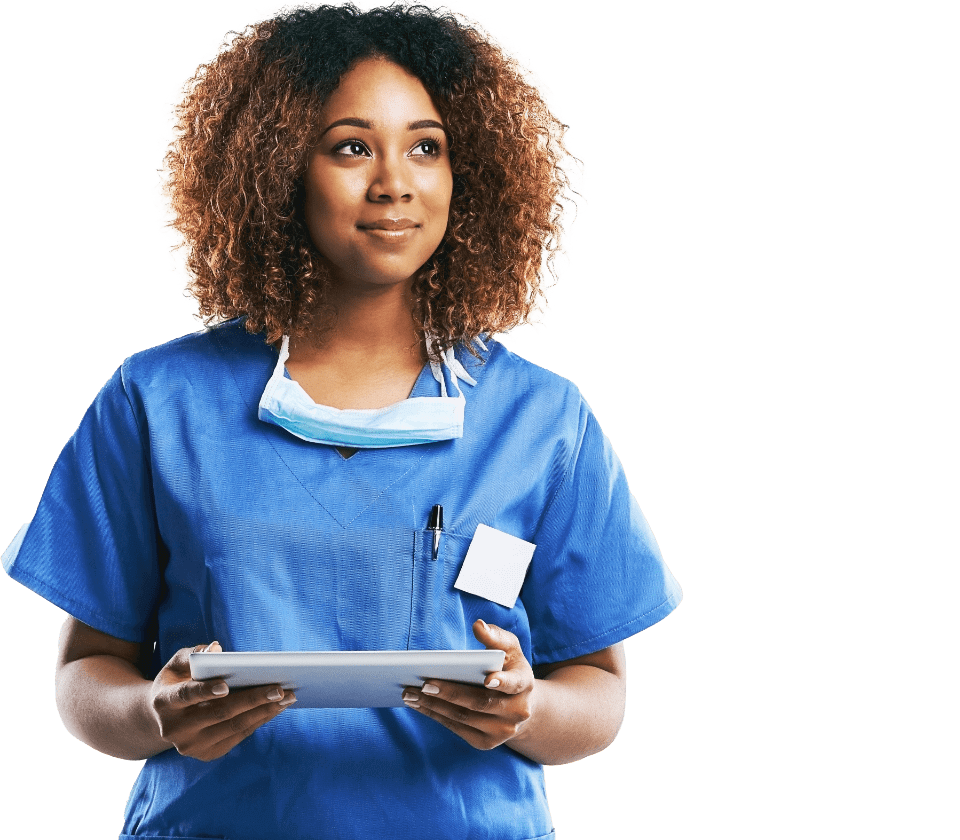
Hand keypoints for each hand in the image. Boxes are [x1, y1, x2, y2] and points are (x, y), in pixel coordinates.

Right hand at [150, 642, 296, 761]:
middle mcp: (175, 729)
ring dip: (264, 711)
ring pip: (233, 727)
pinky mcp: (207, 754)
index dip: (205, 691)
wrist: (163, 718)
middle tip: (280, 688)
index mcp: (164, 702)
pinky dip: (260, 720)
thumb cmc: (177, 681)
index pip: (186, 696)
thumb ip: (195, 653)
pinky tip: (276, 708)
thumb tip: (217, 649)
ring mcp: (191, 745)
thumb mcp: (178, 663)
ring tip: (288, 697)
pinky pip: (238, 736)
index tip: (225, 685)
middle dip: (253, 699)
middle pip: (219, 713)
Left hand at [401, 620, 535, 750]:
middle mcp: (517, 711)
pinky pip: (457, 729)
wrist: (519, 705)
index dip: (502, 682)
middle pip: (479, 703)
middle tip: (423, 683)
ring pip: (463, 717)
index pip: (513, 684)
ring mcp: (502, 731)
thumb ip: (495, 636)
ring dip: (434, 705)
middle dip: (450, 693)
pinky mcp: (486, 743)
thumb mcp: (508, 649)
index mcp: (524, 684)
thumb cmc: (508, 669)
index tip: (487, 679)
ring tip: (410, 693)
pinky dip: (435, 715)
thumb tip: (479, 626)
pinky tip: (418, 704)